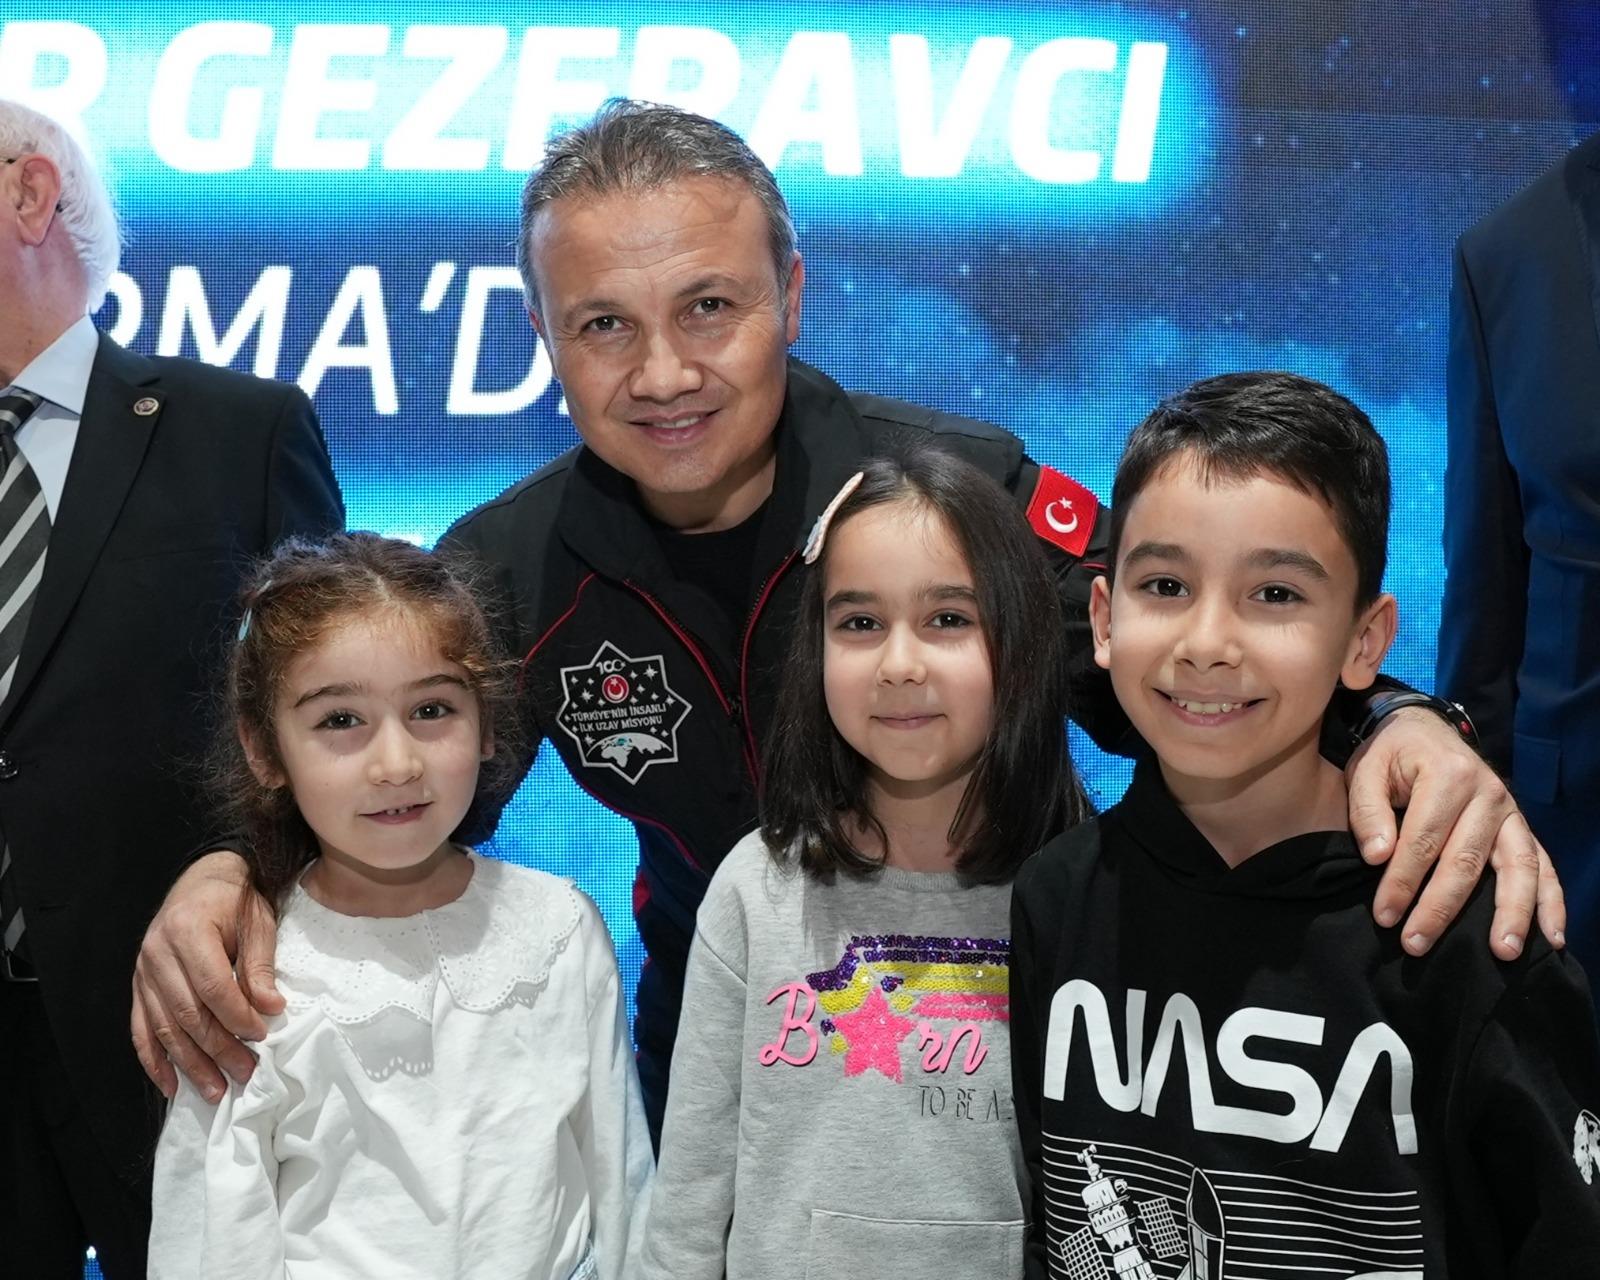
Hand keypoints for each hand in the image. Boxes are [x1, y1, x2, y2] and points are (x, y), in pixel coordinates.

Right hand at [131, 851, 281, 1100]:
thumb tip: (271, 1008)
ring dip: (189, 1063)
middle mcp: (157, 953)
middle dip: (217, 1048)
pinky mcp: (138, 984)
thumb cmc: (237, 900)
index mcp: (188, 930)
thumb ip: (260, 967)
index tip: (261, 1036)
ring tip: (215, 1090)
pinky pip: (141, 1028)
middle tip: (244, 1073)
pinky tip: (171, 1085)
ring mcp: (142, 970)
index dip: (237, 1016)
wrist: (206, 877)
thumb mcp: (258, 924)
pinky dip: (154, 1059)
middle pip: (187, 1012)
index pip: (212, 987)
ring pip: (163, 1027)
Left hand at [1346, 707, 1565, 958]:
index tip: (1385, 916)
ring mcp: (1511, 812)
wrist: (1425, 730)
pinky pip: (1544, 866)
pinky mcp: (1521, 828)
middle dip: (1441, 907)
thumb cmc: (1392, 755)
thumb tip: (1377, 857)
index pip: (1424, 839)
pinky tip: (1552, 938)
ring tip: (1504, 952)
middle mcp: (1488, 793)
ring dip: (1512, 913)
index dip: (1403, 881)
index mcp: (1449, 774)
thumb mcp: (1367, 768)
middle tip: (1417, 944)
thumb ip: (1368, 811)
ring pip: (1518, 866)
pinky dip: (1551, 902)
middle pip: (1467, 860)